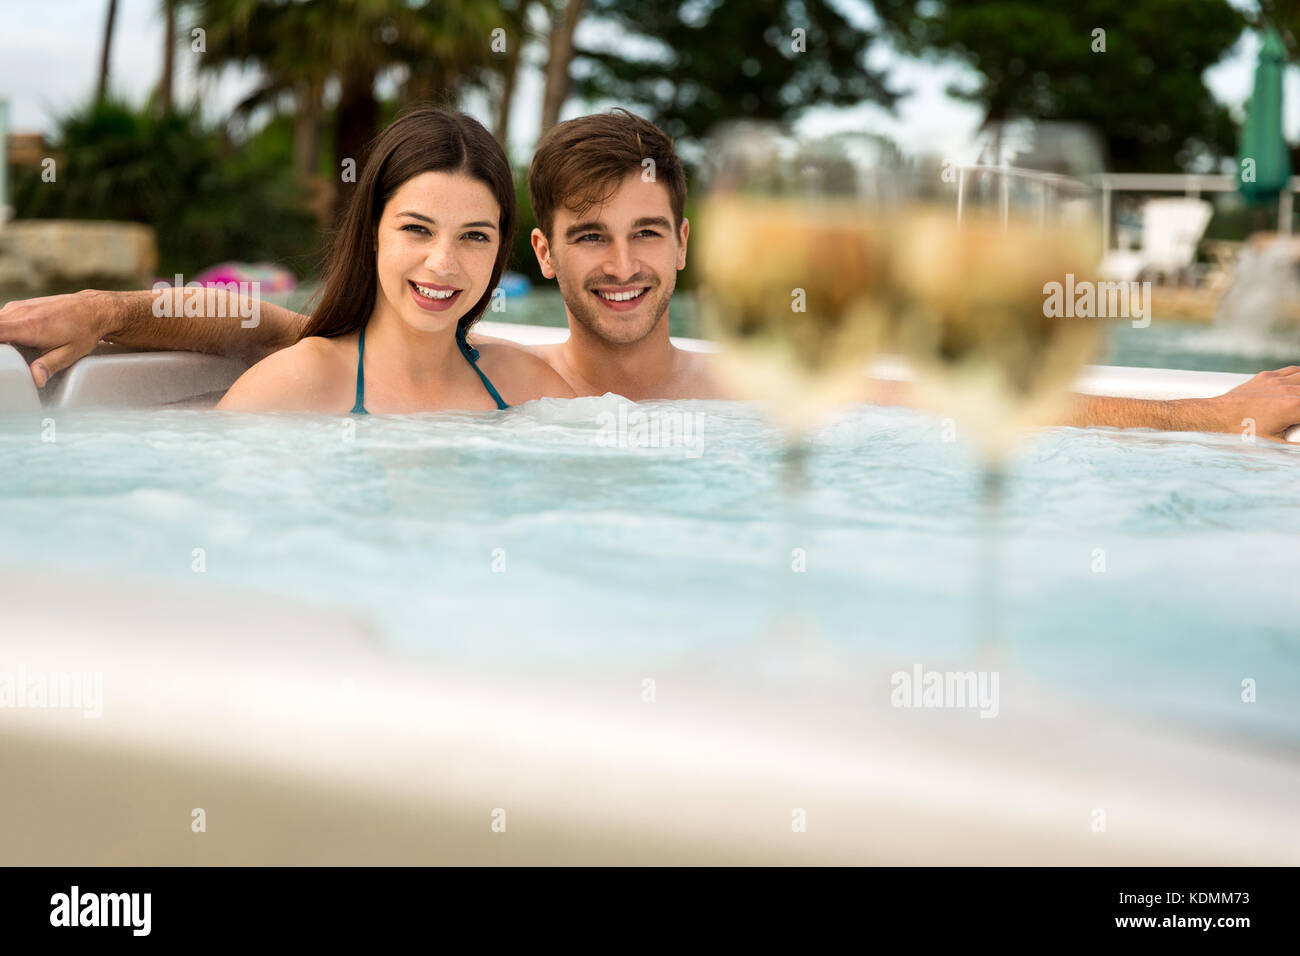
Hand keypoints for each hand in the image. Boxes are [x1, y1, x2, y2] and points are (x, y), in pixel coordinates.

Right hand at [0, 289, 121, 386]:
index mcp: (30, 326)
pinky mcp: (18, 306)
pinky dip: (1, 329)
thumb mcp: (70, 353)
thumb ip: (49, 366)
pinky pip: (0, 318)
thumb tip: (36, 380)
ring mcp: (17, 307)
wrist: (93, 309)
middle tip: (6, 359)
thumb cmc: (83, 331)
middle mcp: (20, 313)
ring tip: (10, 353)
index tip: (1, 357)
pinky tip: (13, 342)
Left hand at [1205, 366, 1299, 441]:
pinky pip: (1293, 370)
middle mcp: (1289, 389)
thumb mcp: (1275, 444)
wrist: (1215, 416)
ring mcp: (1278, 380)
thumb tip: (1298, 442)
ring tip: (1297, 402)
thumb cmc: (1242, 433)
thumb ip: (1296, 444)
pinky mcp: (1267, 376)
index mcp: (1295, 406)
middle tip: (1298, 412)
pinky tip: (1299, 385)